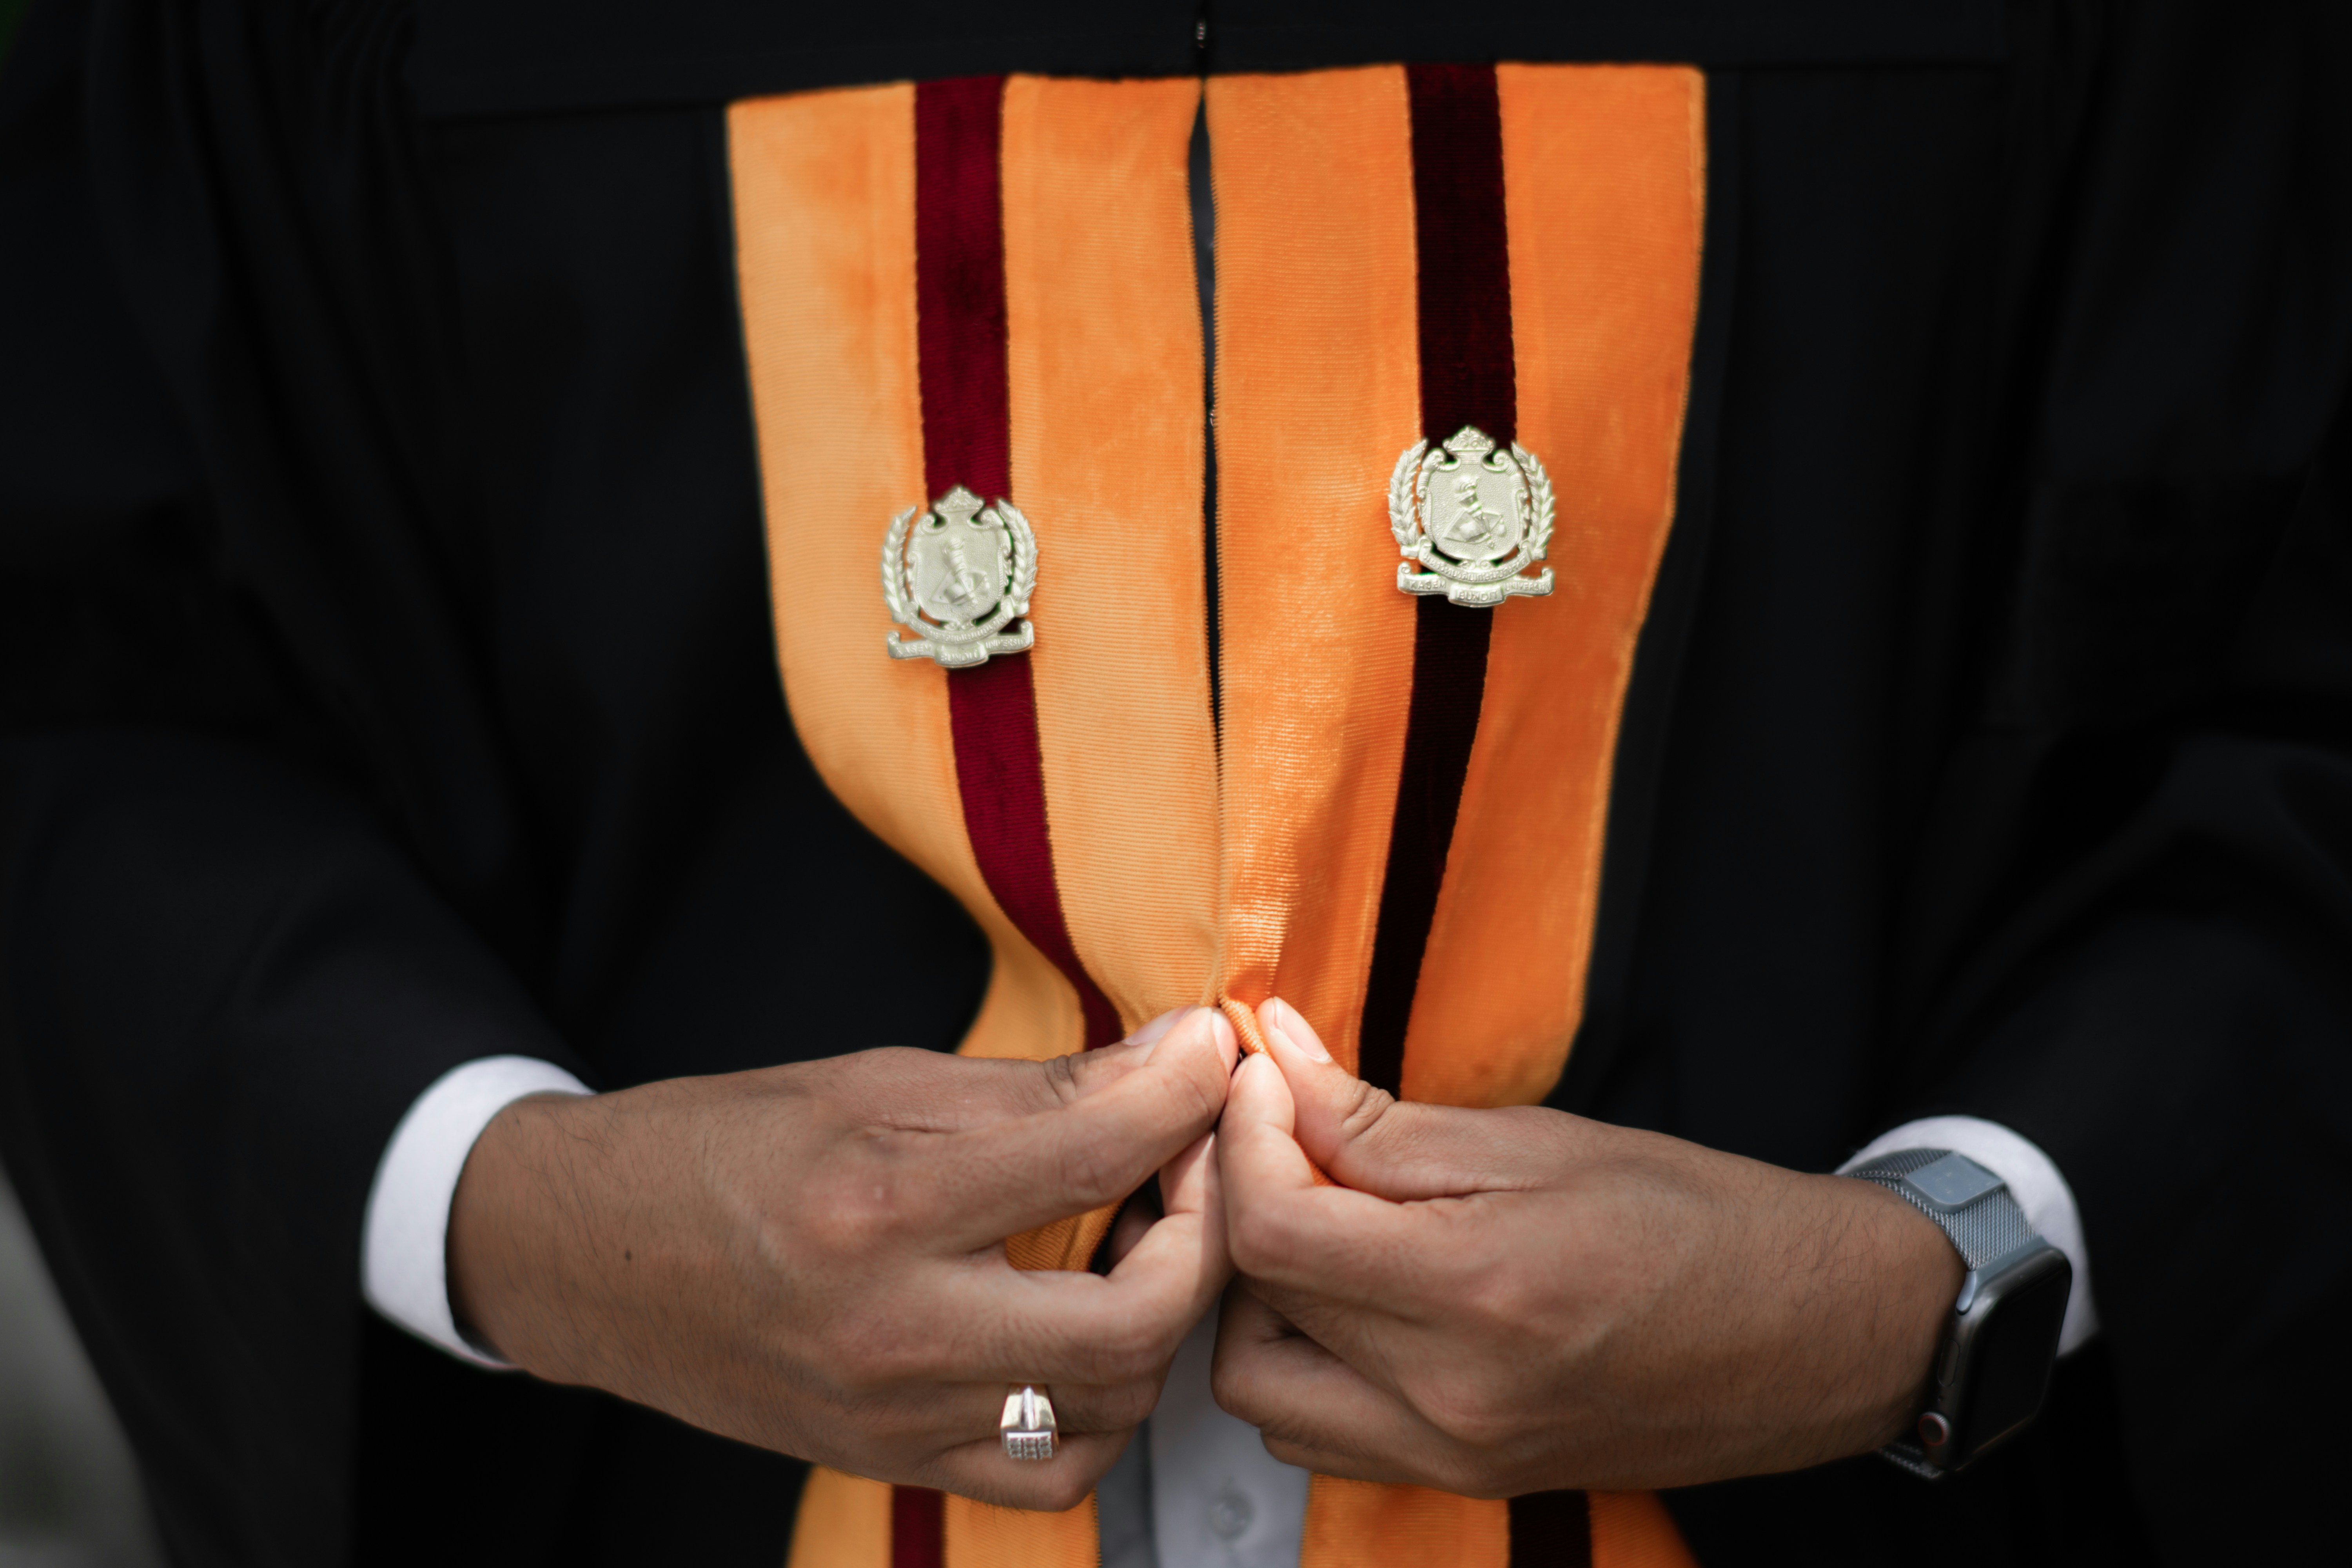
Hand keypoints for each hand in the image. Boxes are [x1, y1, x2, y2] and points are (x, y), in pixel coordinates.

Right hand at [448, 1006, 1237, 1509]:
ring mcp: (893, 1417)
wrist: (589, 1257)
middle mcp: (891, 1329)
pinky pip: (1051, 1469)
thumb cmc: (726, 1147)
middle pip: (1133, 1317)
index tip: (1213, 1054)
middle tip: (1200, 1162)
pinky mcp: (892, 1463)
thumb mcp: (877, 1081)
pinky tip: (1089, 1329)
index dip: (1185, 1093)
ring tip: (1145, 1237)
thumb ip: (1037, 1085)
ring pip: (1112, 1403)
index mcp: (879, 1203)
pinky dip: (1103, 1403)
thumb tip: (1175, 1058)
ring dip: (1165, 1315)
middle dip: (1206, 1231)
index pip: (1090, 1153)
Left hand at [1211, 999, 1960, 1494]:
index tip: (1265, 1081)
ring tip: (1321, 1226)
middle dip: (1242, 1207)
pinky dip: (1304, 1365)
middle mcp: (1452, 1395)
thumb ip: (1381, 1118)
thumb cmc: (1694, 1219)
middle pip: (1252, 1307)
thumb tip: (1273, 1056)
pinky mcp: (1463, 1477)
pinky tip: (1352, 1300)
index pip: (1274, 1228)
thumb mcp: (1537, 1139)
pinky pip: (1318, 1435)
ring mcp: (1454, 1452)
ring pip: (1262, 1390)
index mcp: (1477, 1290)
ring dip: (1262, 1301)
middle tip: (1286, 1143)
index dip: (1244, 1137)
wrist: (1810, 1334)